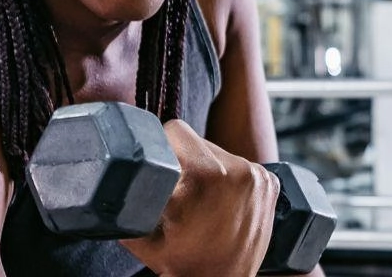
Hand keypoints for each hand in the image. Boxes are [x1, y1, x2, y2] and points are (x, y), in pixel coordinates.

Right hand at [121, 120, 279, 276]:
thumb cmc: (179, 262)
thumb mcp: (142, 231)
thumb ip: (131, 195)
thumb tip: (120, 169)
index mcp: (204, 174)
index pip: (175, 130)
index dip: (161, 145)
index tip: (160, 165)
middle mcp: (238, 170)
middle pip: (198, 140)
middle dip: (184, 159)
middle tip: (178, 187)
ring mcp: (258, 176)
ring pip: (220, 152)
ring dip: (208, 167)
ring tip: (201, 197)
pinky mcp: (271, 183)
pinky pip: (241, 165)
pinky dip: (230, 177)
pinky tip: (222, 200)